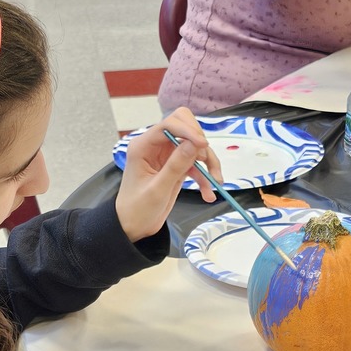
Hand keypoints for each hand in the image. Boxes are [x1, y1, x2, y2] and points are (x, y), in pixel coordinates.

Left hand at [115, 107, 221, 242]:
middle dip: (200, 143)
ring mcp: (167, 155)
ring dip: (208, 163)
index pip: (169, 124)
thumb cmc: (137, 209)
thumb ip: (175, 166)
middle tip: (206, 161)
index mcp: (143, 146)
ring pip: (195, 147)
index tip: (203, 145)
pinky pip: (196, 164)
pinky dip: (204, 177)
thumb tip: (194, 144)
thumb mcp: (157, 189)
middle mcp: (155, 145)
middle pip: (185, 128)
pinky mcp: (176, 166)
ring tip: (216, 183)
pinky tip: (208, 193)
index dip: (189, 130)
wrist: (134, 226)